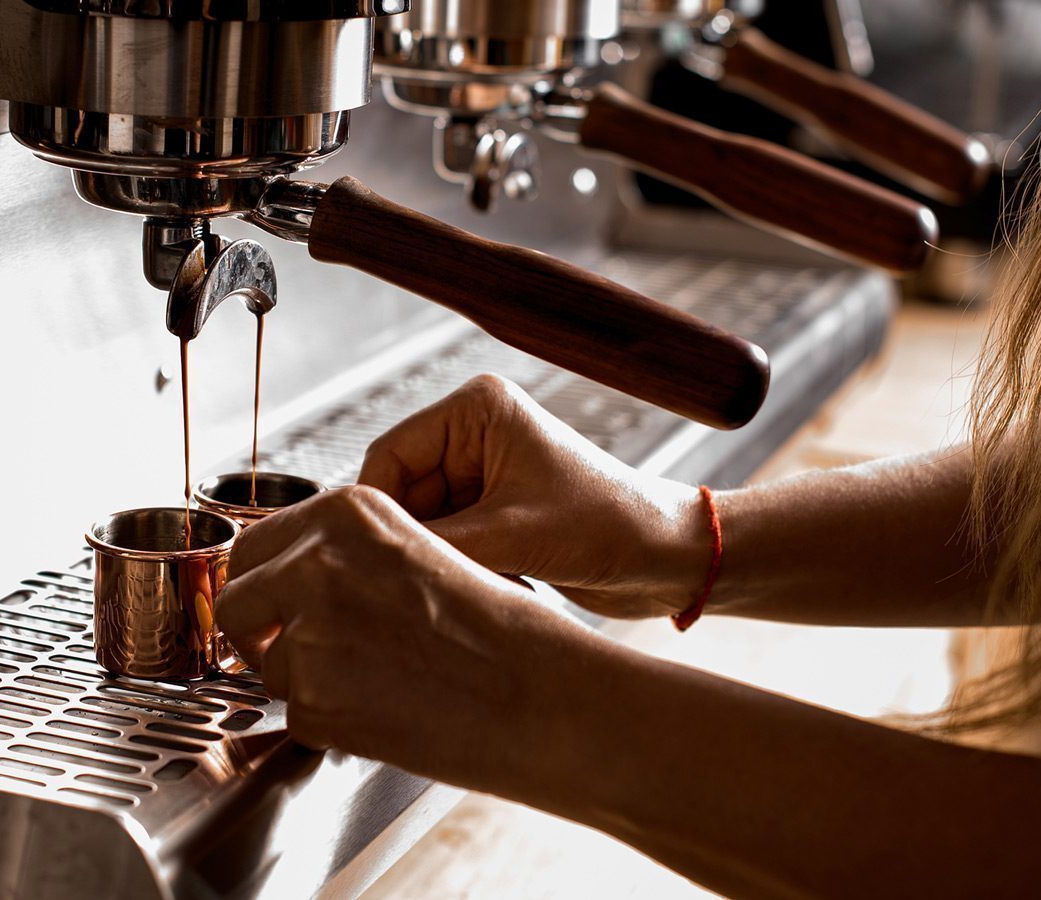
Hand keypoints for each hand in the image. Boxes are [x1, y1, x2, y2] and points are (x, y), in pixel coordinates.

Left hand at [215, 485, 580, 788]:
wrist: (539, 694)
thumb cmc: (499, 631)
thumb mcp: (416, 552)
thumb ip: (346, 555)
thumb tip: (288, 579)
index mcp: (345, 513)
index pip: (255, 547)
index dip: (264, 586)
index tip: (274, 607)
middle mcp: (316, 561)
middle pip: (236, 601)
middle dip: (257, 632)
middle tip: (296, 653)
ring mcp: (309, 629)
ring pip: (269, 666)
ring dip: (308, 684)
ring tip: (379, 685)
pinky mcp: (314, 697)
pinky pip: (296, 717)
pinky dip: (331, 726)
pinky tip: (386, 712)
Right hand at [358, 374, 708, 618]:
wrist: (672, 559)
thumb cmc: (609, 526)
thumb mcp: (510, 535)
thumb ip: (432, 543)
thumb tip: (367, 558)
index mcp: (476, 410)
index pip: (387, 456)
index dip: (376, 509)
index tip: (372, 556)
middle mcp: (473, 435)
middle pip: (401, 494)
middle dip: (415, 538)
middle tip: (427, 579)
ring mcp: (483, 475)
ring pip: (422, 525)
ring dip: (441, 557)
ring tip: (478, 579)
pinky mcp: (494, 512)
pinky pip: (448, 544)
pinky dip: (461, 568)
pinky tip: (495, 582)